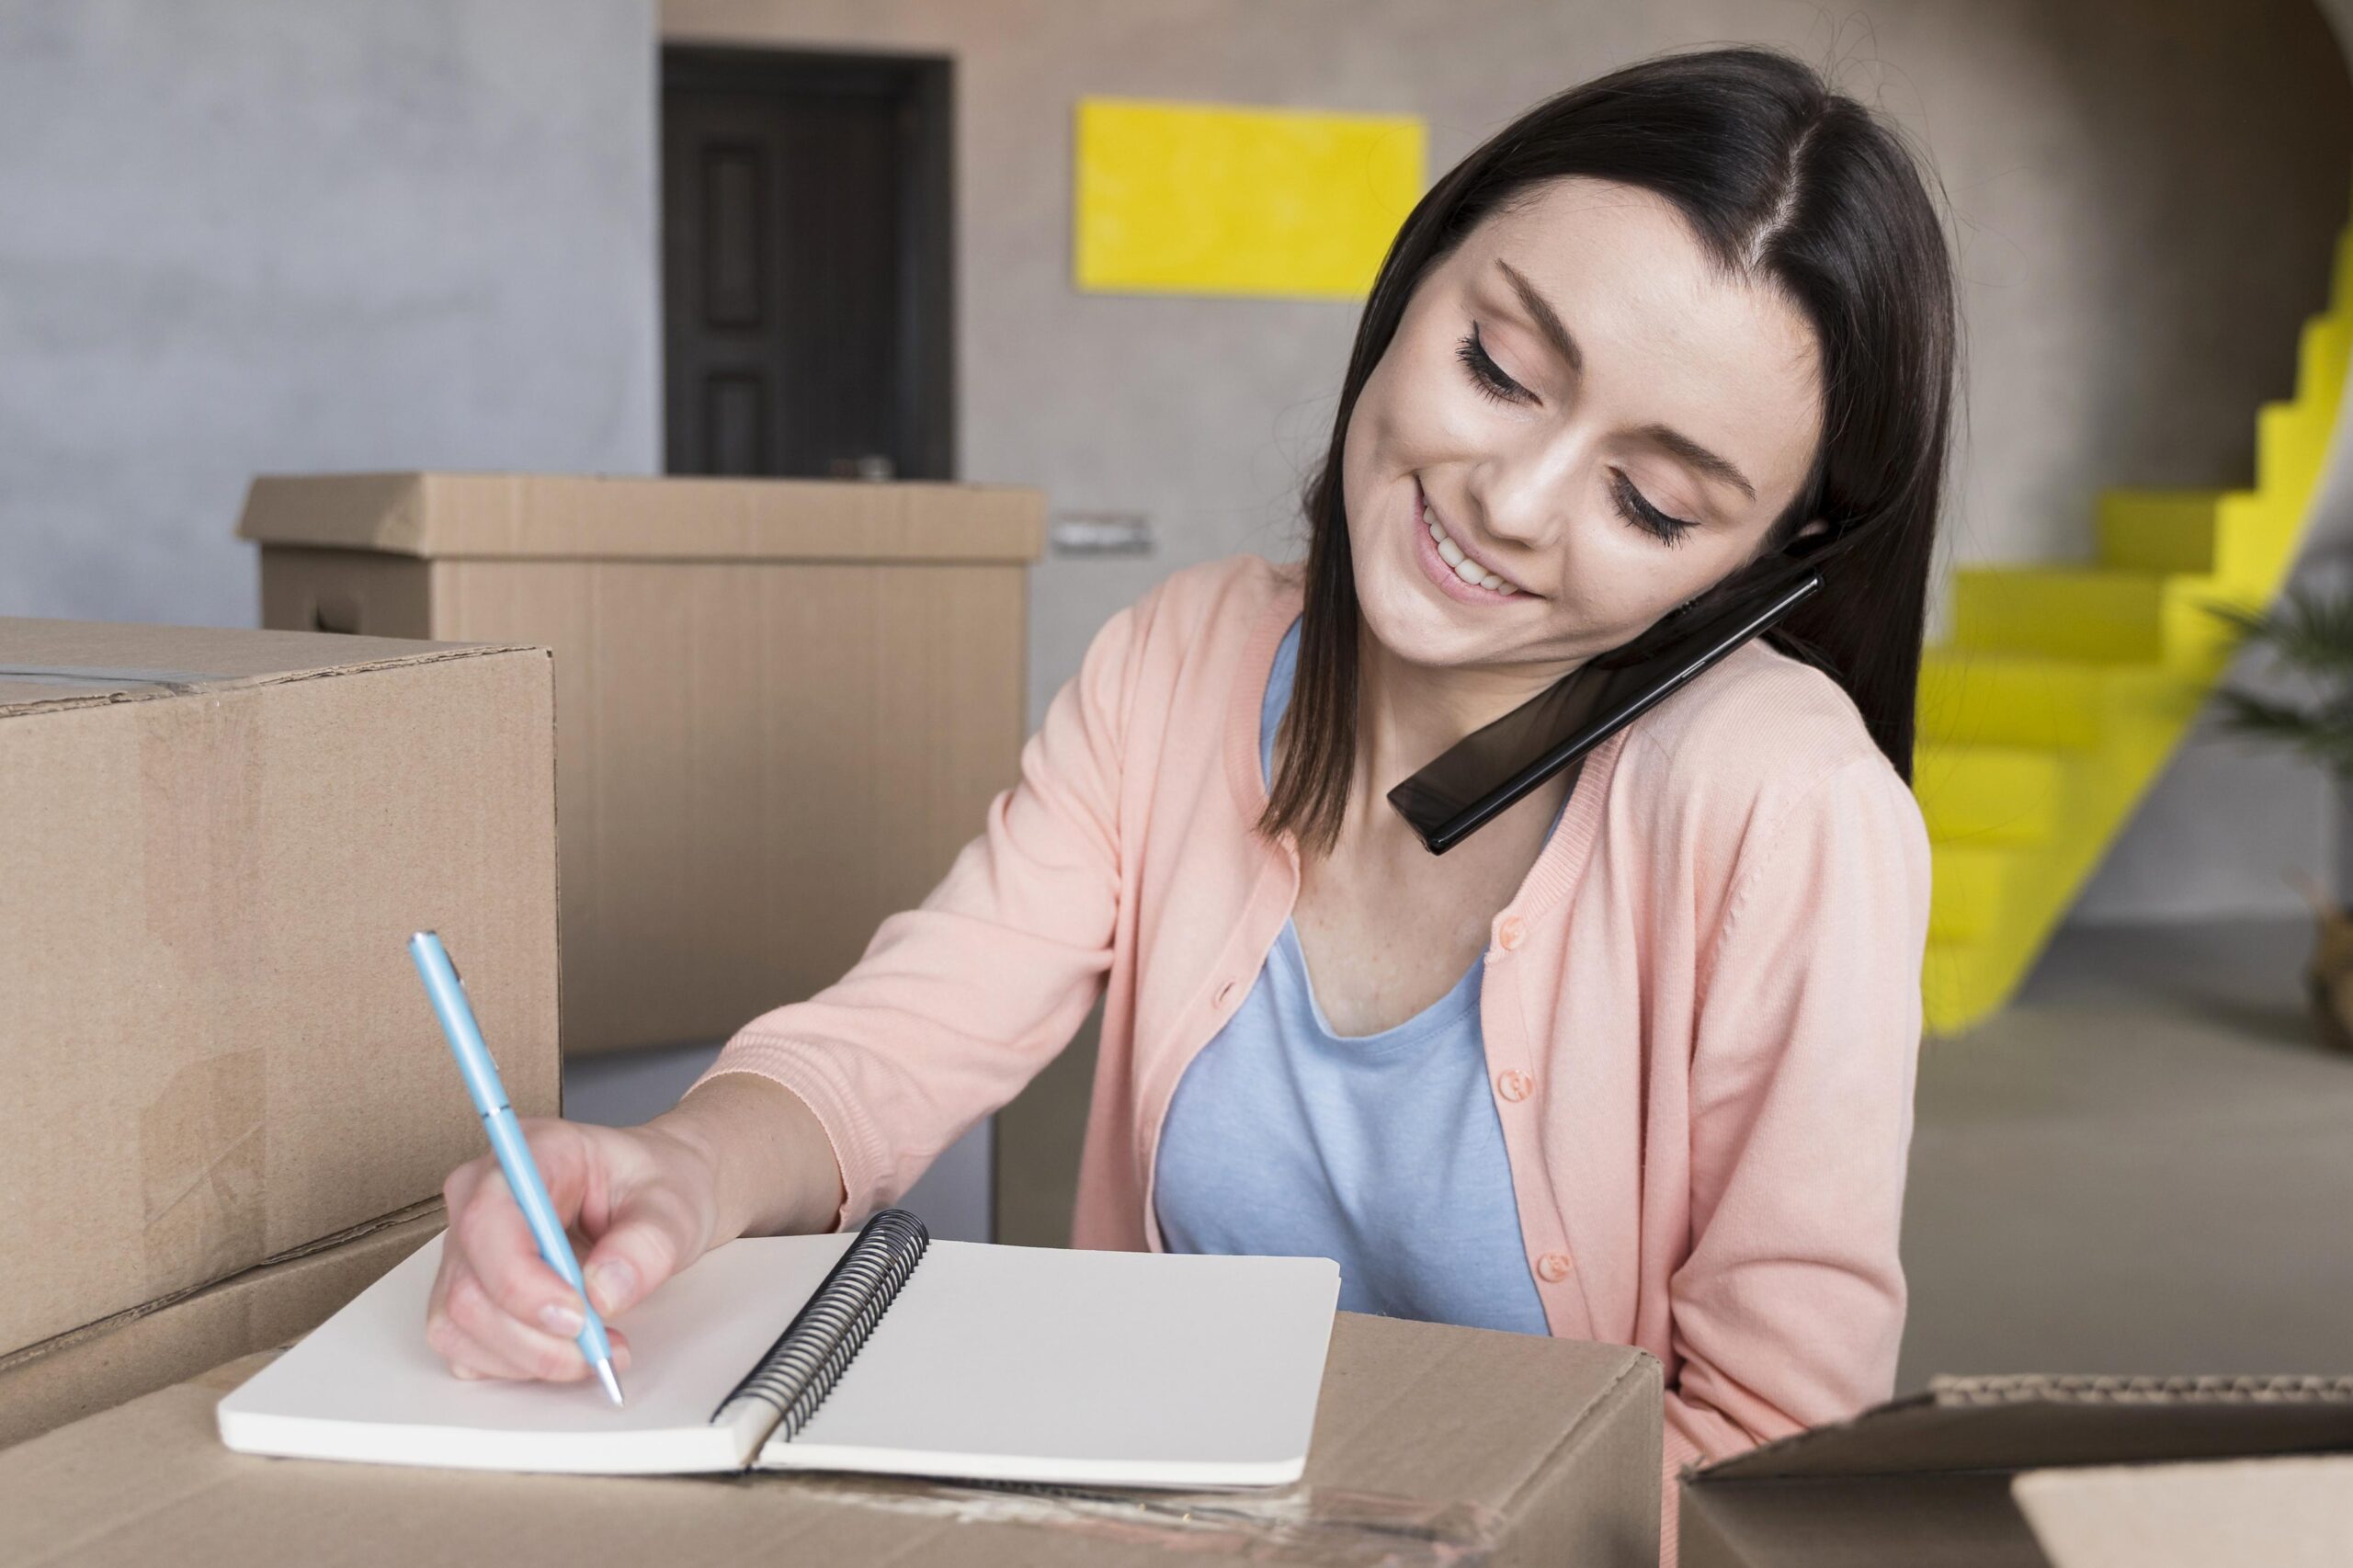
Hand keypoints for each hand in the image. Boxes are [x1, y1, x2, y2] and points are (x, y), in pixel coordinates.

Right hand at [424, 1118, 720, 1383]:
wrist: (654, 1199)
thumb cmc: (656, 1188)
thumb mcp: (675, 1207)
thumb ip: (647, 1245)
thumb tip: (603, 1291)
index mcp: (530, 1155)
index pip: (488, 1220)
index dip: (522, 1280)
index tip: (578, 1316)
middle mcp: (482, 1196)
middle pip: (469, 1287)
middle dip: (536, 1336)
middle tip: (603, 1345)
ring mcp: (468, 1247)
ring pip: (462, 1324)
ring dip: (532, 1357)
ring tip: (598, 1347)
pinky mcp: (469, 1290)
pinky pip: (465, 1346)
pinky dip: (518, 1364)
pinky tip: (565, 1350)